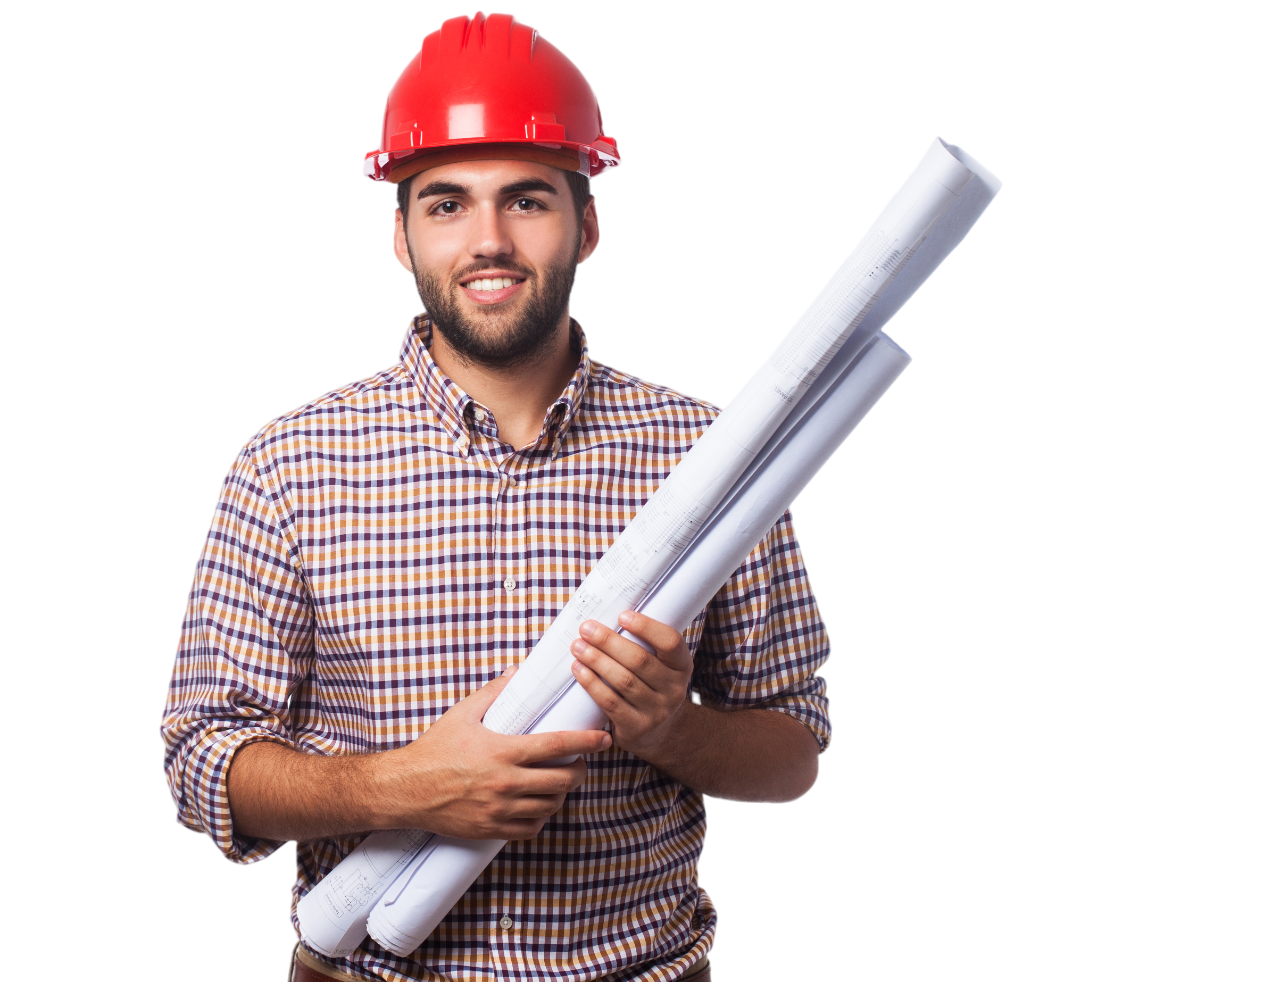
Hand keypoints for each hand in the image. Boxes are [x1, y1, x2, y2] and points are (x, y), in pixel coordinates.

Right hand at [381, 666, 611, 840]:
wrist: (405, 790)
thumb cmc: (434, 750)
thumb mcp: (463, 714)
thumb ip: (494, 692)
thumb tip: (517, 671)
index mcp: (503, 751)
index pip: (557, 745)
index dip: (586, 742)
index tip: (604, 739)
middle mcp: (505, 783)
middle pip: (562, 780)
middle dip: (580, 770)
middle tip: (581, 762)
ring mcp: (500, 810)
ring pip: (550, 805)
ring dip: (562, 793)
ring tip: (561, 780)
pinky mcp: (492, 830)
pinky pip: (531, 827)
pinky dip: (542, 816)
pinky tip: (540, 803)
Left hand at [570, 610, 693, 763]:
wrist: (658, 733)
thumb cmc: (651, 687)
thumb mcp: (661, 666)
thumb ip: (646, 645)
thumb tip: (611, 609)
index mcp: (682, 666)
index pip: (670, 642)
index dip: (647, 627)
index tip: (622, 615)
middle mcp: (674, 689)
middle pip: (639, 660)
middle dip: (609, 641)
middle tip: (586, 628)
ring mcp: (657, 711)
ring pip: (623, 681)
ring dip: (596, 660)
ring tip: (578, 646)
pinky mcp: (637, 728)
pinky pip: (611, 703)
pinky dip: (592, 684)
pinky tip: (578, 670)